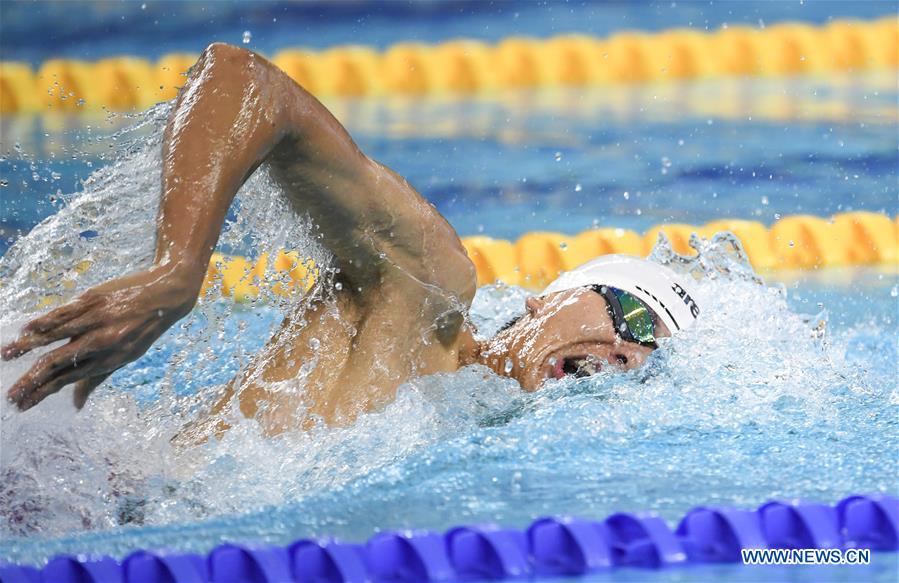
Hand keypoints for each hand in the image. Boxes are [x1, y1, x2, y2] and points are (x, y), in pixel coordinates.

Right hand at [2, 263, 201, 410]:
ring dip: (29, 347)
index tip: (22, 404)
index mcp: (108, 360)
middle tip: (10, 394)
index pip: (68, 381)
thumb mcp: (126, 357)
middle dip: (33, 381)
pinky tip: (29, 330)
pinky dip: (46, 321)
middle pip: (60, 365)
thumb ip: (97, 379)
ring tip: (7, 355)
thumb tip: (76, 405)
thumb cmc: (143, 328)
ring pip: (57, 336)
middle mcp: (102, 343)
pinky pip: (66, 312)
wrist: (167, 295)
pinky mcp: (94, 300)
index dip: (43, 394)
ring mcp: (97, 321)